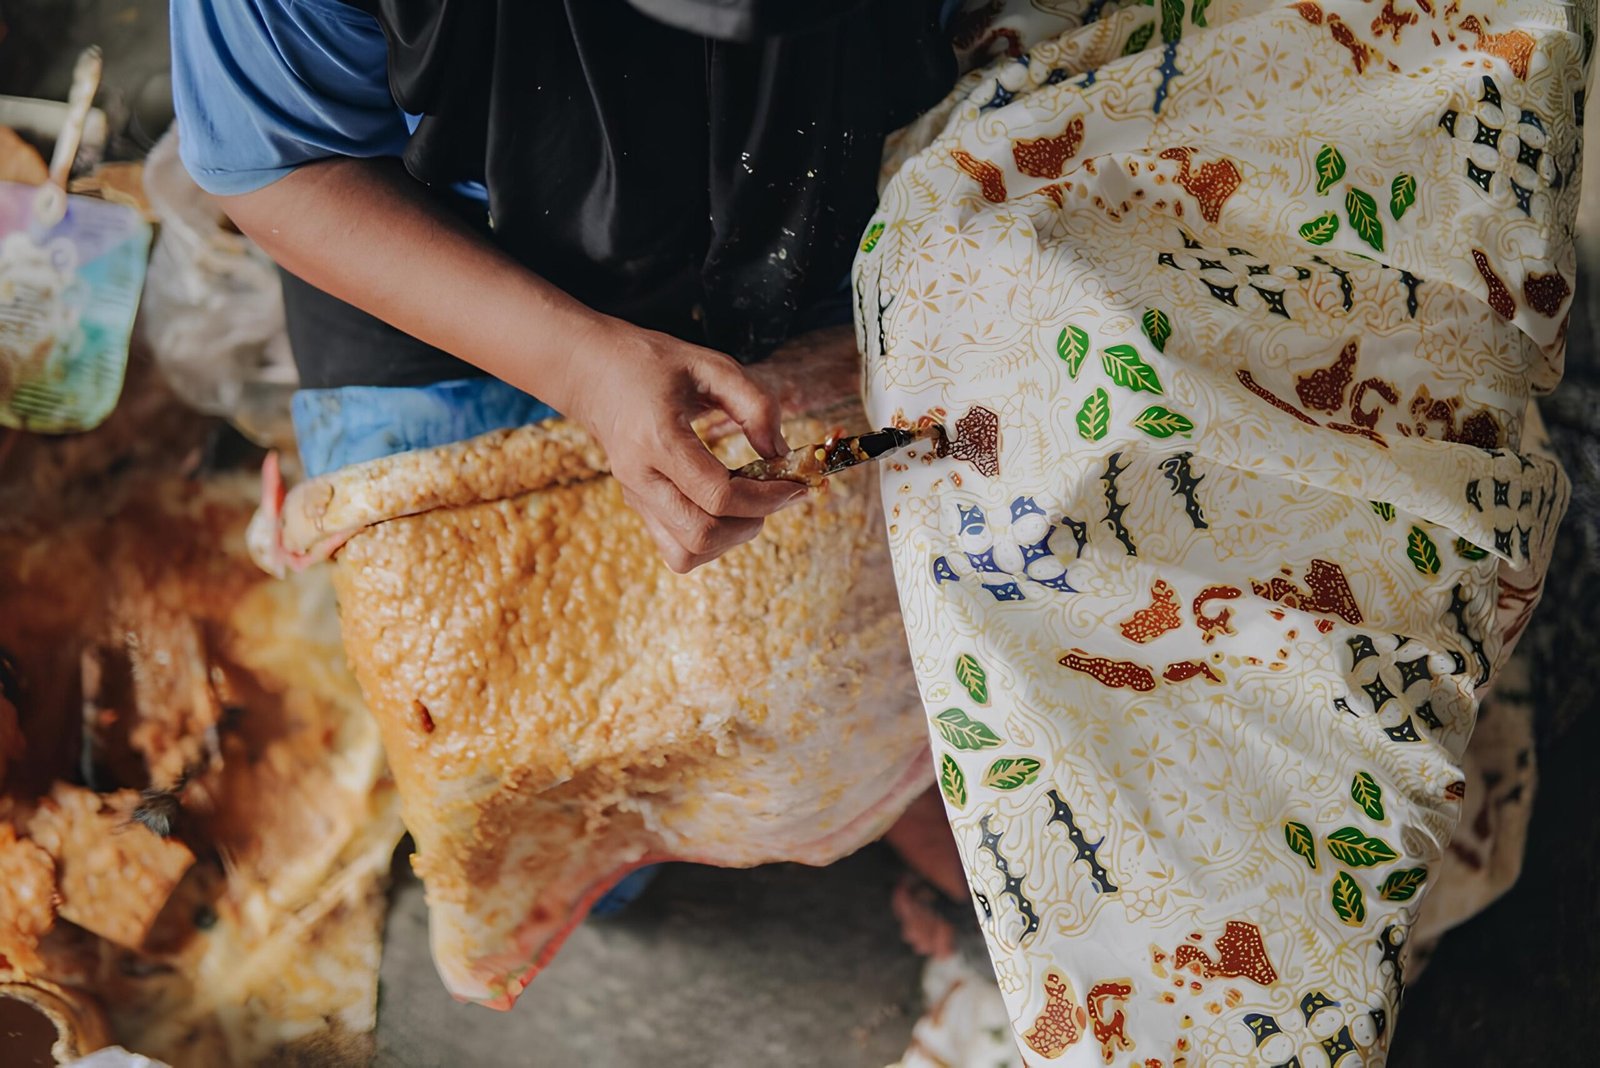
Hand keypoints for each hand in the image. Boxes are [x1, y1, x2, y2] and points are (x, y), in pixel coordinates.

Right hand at [561, 322, 803, 572]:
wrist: (593, 373)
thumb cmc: (654, 364)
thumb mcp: (710, 366)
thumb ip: (755, 404)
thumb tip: (781, 453)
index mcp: (657, 439)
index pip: (718, 495)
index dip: (766, 498)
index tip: (794, 485)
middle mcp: (640, 477)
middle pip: (701, 534)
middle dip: (751, 522)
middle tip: (772, 494)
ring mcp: (635, 497)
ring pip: (687, 554)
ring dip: (730, 538)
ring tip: (746, 503)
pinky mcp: (638, 508)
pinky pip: (676, 551)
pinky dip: (709, 542)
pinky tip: (723, 510)